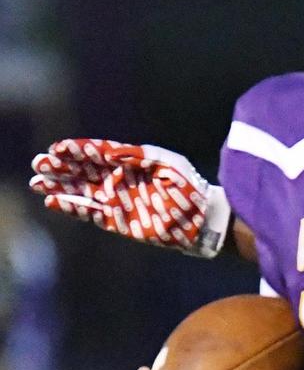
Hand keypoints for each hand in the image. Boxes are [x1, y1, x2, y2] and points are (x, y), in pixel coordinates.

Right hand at [29, 138, 230, 256]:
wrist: (201, 218)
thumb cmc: (189, 187)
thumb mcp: (167, 163)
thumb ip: (138, 155)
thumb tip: (110, 151)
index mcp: (131, 163)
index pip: (97, 153)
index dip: (77, 150)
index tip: (57, 148)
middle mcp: (120, 181)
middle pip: (83, 171)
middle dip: (61, 167)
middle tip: (39, 163)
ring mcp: (118, 201)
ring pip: (81, 192)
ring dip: (59, 187)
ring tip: (37, 182)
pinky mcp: (119, 222)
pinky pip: (90, 214)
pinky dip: (72, 208)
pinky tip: (53, 202)